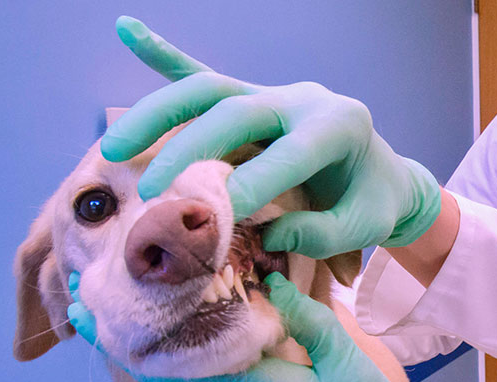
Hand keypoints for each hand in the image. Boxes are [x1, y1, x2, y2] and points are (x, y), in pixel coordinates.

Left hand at [67, 271, 414, 381]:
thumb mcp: (352, 371)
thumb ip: (313, 324)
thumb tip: (274, 282)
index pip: (167, 365)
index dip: (121, 340)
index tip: (88, 307)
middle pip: (155, 363)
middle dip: (116, 328)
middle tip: (85, 285)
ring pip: (172, 364)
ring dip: (139, 329)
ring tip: (120, 283)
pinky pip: (197, 364)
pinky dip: (176, 333)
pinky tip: (178, 303)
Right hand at [103, 16, 440, 256]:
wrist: (381, 171)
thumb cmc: (371, 202)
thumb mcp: (364, 224)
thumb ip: (320, 234)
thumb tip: (266, 236)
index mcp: (339, 127)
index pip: (288, 154)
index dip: (252, 184)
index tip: (212, 216)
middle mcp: (300, 99)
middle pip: (233, 111)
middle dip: (187, 148)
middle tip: (149, 188)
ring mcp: (271, 92)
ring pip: (207, 90)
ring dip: (158, 113)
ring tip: (115, 146)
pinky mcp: (251, 96)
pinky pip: (203, 72)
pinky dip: (163, 54)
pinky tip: (128, 29)